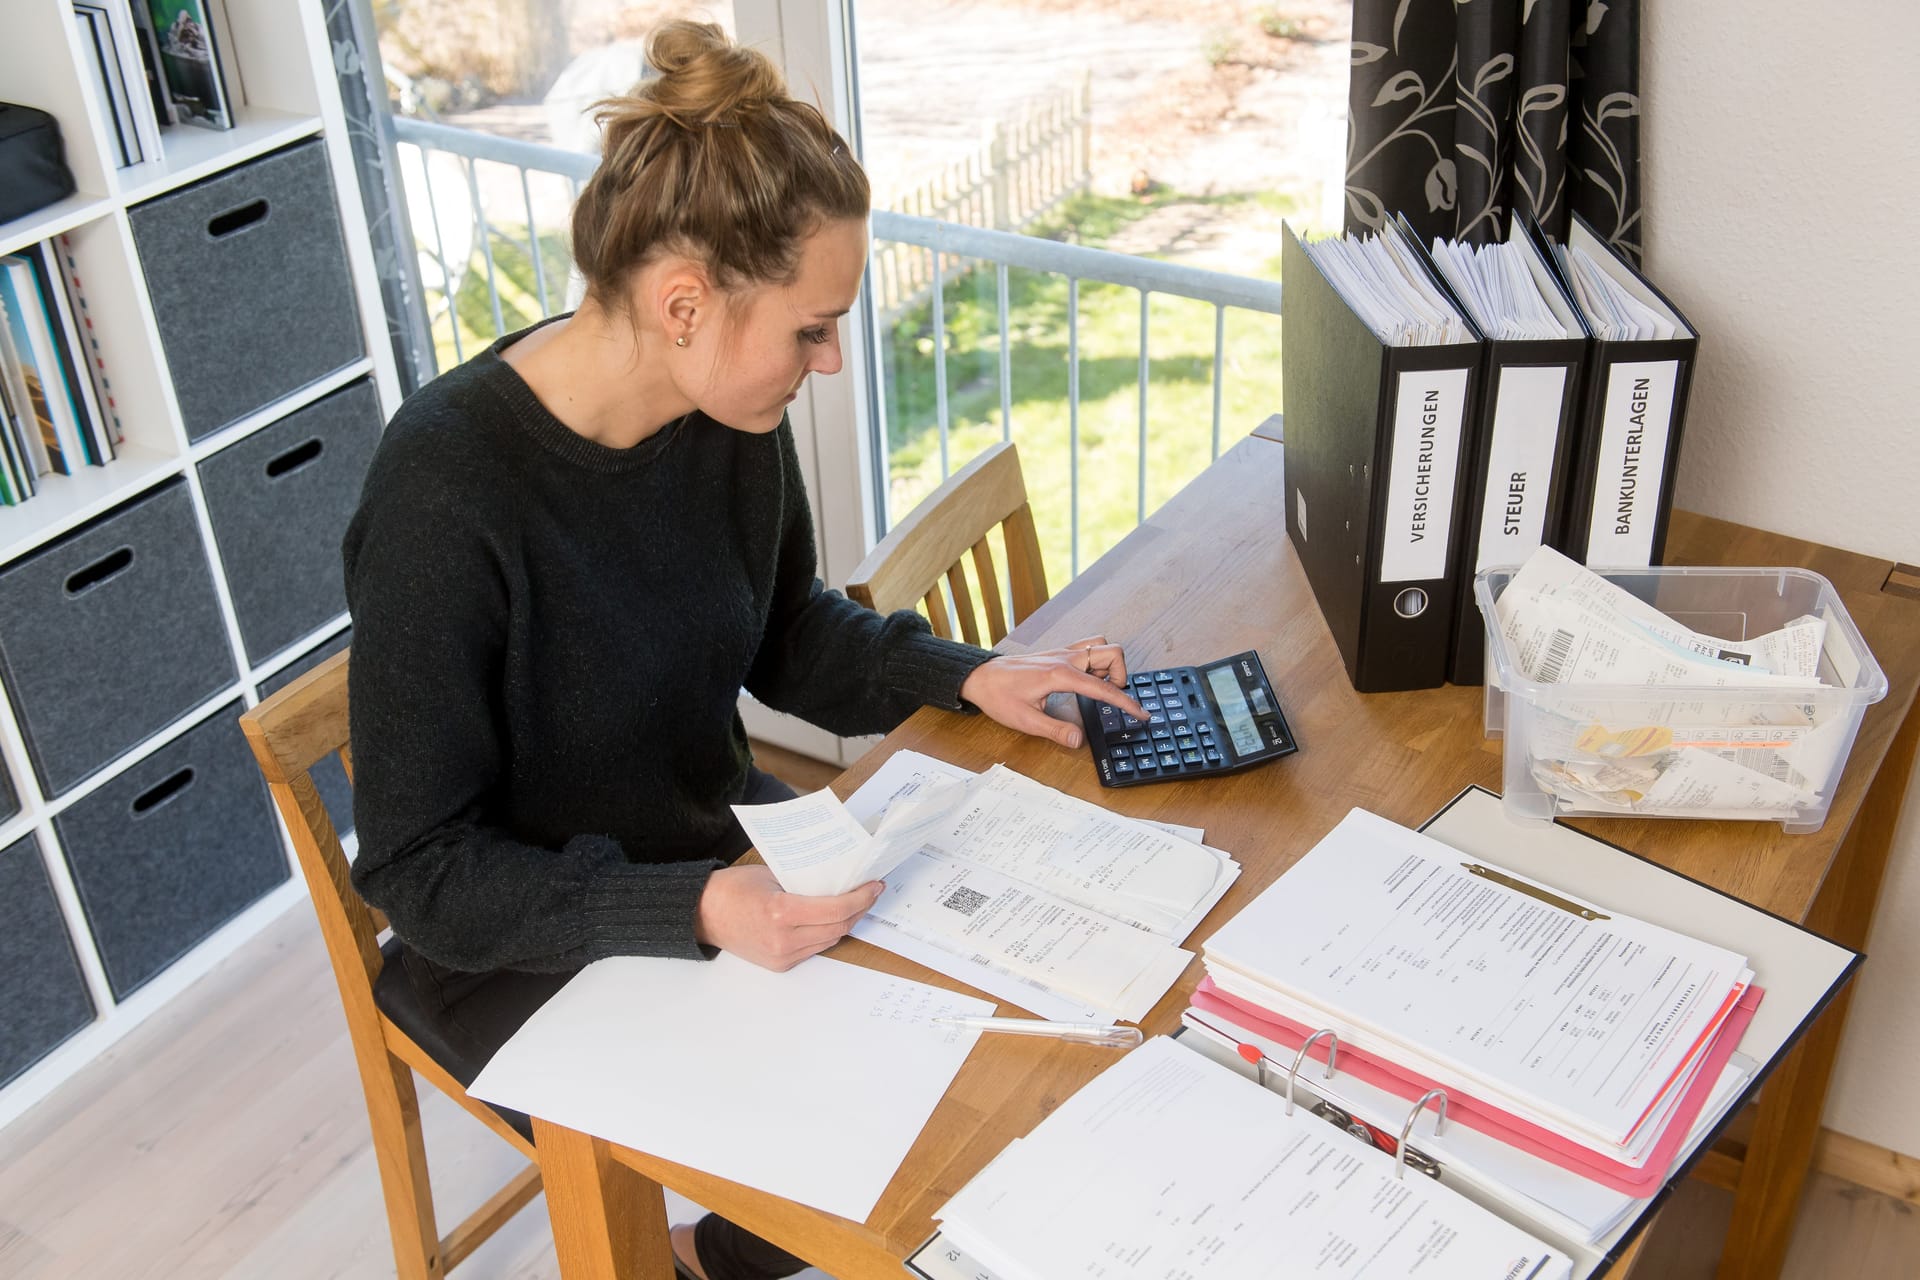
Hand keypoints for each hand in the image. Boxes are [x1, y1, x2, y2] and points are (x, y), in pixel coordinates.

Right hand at [693, 864, 882, 970]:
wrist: (702, 914)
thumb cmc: (732, 889)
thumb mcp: (771, 874)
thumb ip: (804, 881)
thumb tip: (837, 881)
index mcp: (782, 913)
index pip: (836, 910)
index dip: (861, 898)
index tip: (874, 886)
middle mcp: (784, 939)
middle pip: (838, 928)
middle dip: (860, 909)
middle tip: (870, 892)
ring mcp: (782, 956)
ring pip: (830, 941)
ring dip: (845, 923)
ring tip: (855, 904)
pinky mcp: (780, 964)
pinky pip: (814, 949)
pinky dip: (826, 933)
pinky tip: (830, 918)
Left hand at [958, 635, 1146, 750]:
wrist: (980, 677)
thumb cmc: (998, 696)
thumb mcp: (1024, 720)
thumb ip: (1054, 730)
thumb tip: (1078, 740)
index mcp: (1060, 674)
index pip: (1104, 687)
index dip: (1126, 702)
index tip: (1141, 713)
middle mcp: (1065, 658)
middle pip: (1111, 651)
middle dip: (1121, 674)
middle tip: (1112, 697)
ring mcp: (1062, 652)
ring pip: (1101, 645)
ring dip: (1108, 664)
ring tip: (1098, 688)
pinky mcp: (1058, 653)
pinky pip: (1088, 648)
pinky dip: (1095, 661)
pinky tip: (1085, 681)